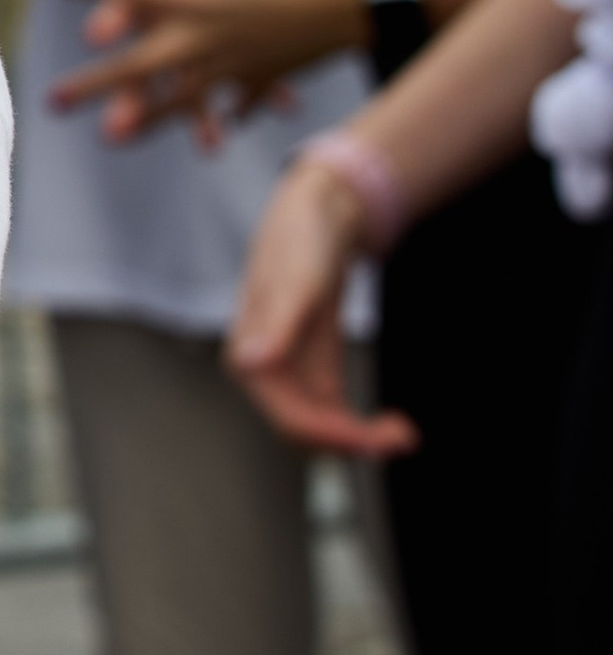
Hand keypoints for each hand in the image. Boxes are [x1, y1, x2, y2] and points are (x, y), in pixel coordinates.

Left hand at [53, 0, 366, 141]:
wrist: (350, 2)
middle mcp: (203, 39)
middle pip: (136, 68)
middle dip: (92, 85)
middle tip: (51, 101)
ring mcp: (230, 67)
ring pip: (177, 101)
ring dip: (142, 118)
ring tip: (109, 135)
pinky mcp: (256, 80)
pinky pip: (232, 102)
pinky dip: (221, 116)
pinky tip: (210, 137)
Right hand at [226, 160, 418, 458]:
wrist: (316, 213)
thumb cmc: (299, 240)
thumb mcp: (295, 281)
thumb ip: (276, 325)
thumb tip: (251, 364)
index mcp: (250, 357)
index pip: (289, 418)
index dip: (332, 436)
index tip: (373, 438)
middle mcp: (264, 372)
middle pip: (306, 430)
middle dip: (352, 442)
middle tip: (404, 437)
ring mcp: (288, 372)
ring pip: (320, 427)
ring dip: (358, 438)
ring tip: (403, 434)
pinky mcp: (311, 368)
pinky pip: (331, 411)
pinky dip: (357, 422)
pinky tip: (388, 421)